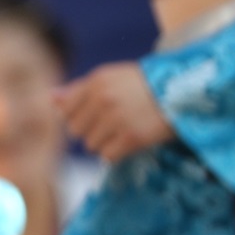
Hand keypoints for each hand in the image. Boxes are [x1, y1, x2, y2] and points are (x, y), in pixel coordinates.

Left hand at [54, 62, 171, 161]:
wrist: (184, 93)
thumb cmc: (145, 85)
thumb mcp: (112, 78)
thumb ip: (79, 90)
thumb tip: (50, 99)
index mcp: (96, 82)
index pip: (66, 111)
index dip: (79, 117)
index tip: (97, 116)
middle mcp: (103, 99)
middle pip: (76, 131)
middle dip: (91, 131)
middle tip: (113, 124)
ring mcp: (116, 119)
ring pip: (91, 145)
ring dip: (105, 143)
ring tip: (125, 130)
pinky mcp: (131, 138)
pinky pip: (107, 156)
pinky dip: (117, 153)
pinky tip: (131, 141)